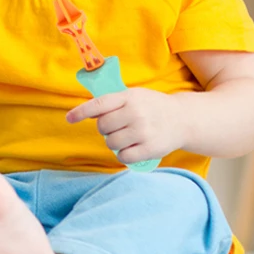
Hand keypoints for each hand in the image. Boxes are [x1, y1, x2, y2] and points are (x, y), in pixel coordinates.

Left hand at [66, 88, 185, 163]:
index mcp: (129, 97)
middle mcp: (135, 113)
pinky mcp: (150, 148)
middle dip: (106, 129)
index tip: (69, 118)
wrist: (183, 119)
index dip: (81, 112)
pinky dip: (123, 154)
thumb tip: (87, 113)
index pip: (99, 104)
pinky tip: (133, 147)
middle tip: (118, 126)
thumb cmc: (152, 107)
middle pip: (102, 127)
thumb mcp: (134, 96)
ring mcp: (143, 131)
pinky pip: (123, 156)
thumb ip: (112, 103)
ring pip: (111, 143)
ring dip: (114, 142)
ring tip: (127, 136)